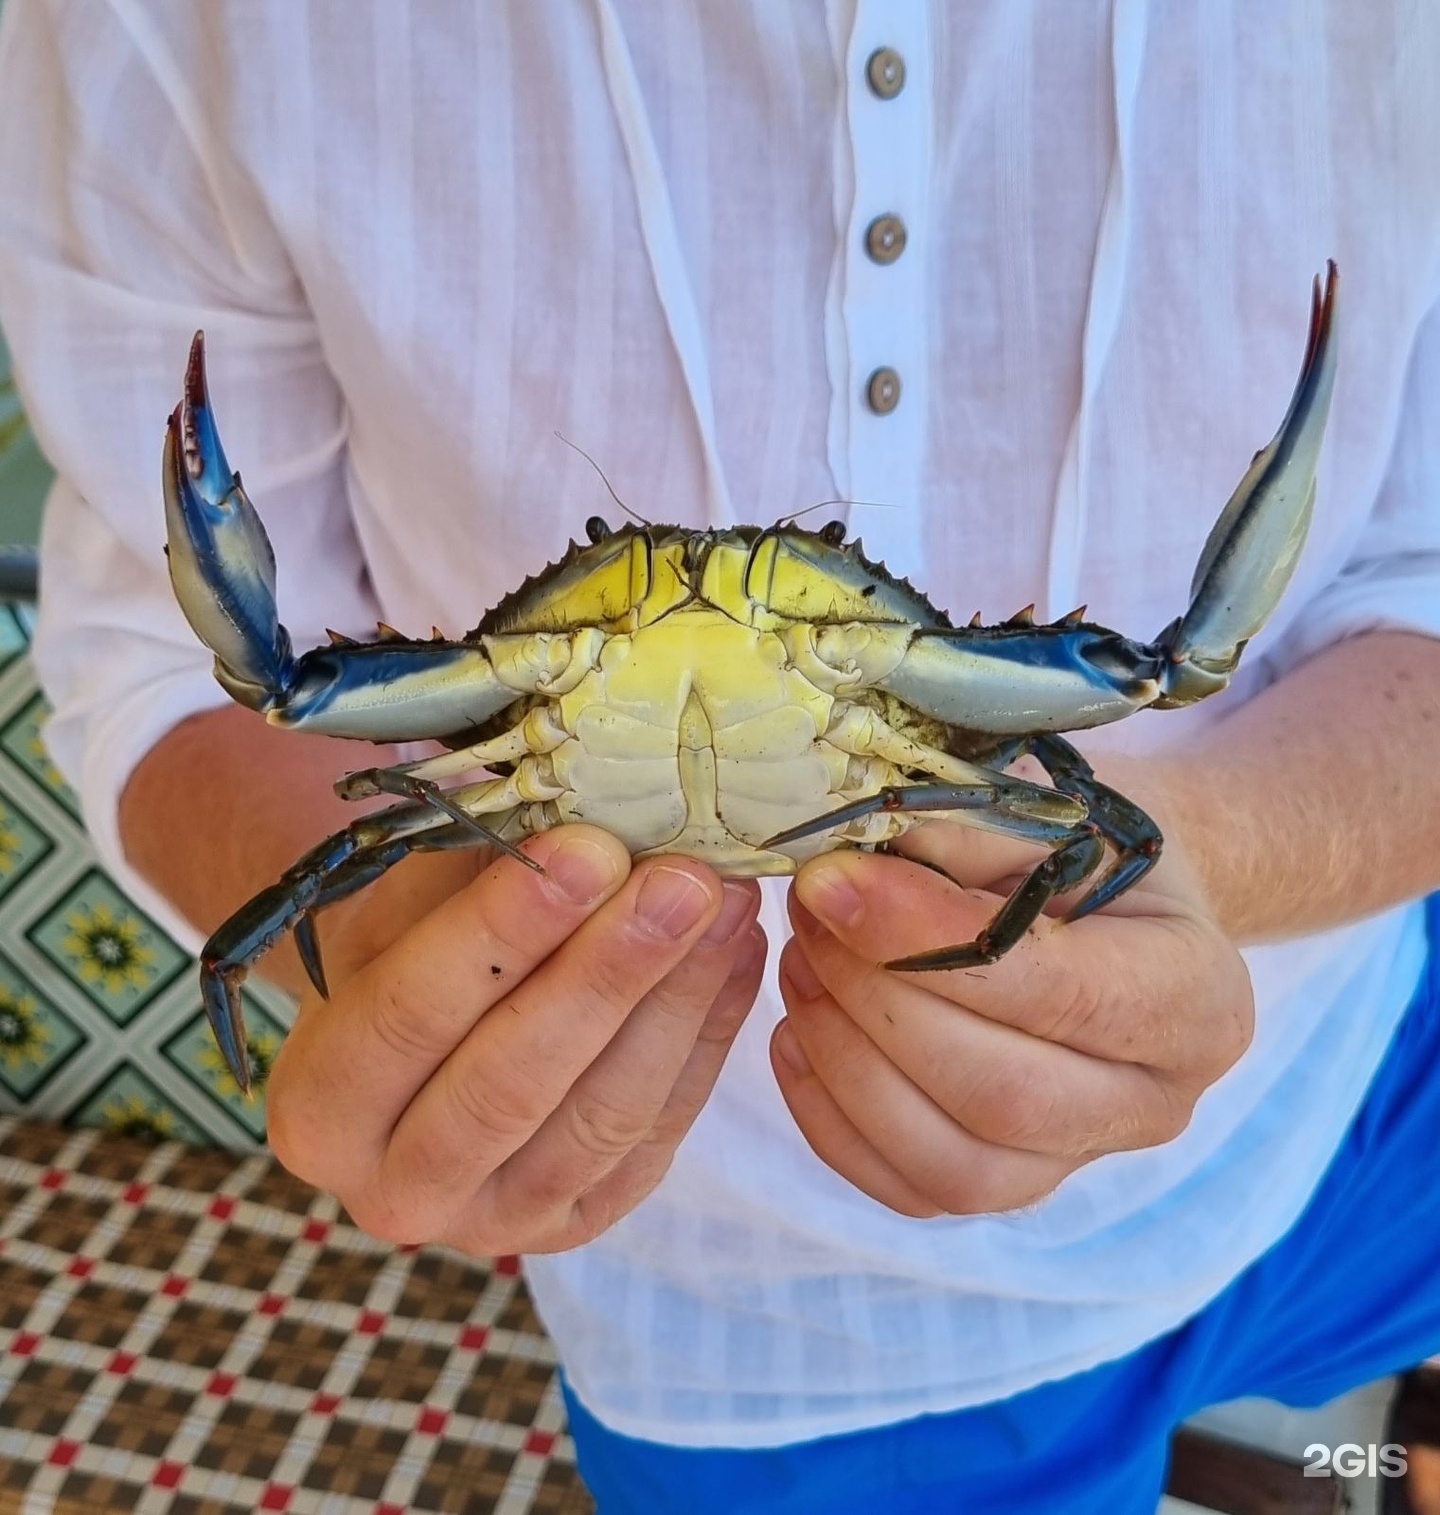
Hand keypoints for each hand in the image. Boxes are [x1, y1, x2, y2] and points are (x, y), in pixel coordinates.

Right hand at [264, 825, 764, 1253]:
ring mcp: (498, 1224)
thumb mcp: (407, 909)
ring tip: (730, 902)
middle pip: (512, 1082)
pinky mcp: (583, 1220)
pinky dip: (707, 1037)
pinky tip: (738, 953)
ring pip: (603, 1117)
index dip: (503, 931)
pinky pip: (659, 1132)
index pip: (412, 1015)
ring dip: (678, 1000)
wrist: (427, 1054)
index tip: (590, 849)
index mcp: (320, 1108)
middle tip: (683, 880)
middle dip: (609, 971)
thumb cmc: (409, 957)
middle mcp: (397, 1191)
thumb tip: (588, 811)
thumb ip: (479, 873)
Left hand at [770, 800, 1252, 1217]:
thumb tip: (846, 872)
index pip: (1055, 988)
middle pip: (1001, 1095)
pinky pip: (912, 1190)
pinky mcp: (1015, 1187)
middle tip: (811, 910)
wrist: (1116, 898)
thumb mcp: (1047, 809)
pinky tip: (798, 1033)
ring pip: (953, 1163)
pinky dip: (834, 1119)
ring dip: (847, 1062)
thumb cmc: (1082, 843)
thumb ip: (961, 838)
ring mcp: (1086, 1160)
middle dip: (876, 1001)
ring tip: (803, 961)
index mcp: (1198, 995)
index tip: (834, 880)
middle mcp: (1158, 1102)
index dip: (924, 938)